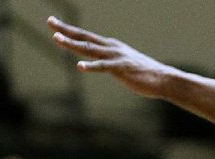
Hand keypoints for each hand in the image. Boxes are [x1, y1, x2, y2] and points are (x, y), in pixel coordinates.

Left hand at [47, 16, 173, 98]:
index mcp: (110, 46)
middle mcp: (111, 47)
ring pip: (89, 49)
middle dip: (66, 30)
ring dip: (72, 44)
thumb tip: (101, 65)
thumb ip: (110, 62)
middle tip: (50, 22)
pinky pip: (103, 67)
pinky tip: (80, 67)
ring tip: (57, 40)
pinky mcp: (121, 69)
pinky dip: (91, 66)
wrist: (163, 79)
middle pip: (84, 37)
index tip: (54, 24)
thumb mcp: (124, 64)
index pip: (86, 36)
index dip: (69, 31)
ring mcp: (116, 57)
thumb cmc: (145, 74)